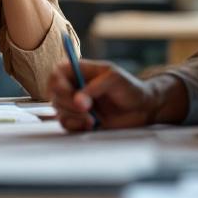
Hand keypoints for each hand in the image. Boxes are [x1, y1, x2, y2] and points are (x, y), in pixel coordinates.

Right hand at [48, 61, 188, 131]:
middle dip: (68, 104)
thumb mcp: (114, 79)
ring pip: (58, 110)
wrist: (143, 109)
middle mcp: (74, 87)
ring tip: (92, 119)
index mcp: (79, 71)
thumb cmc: (130, 88)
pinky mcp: (79, 120)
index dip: (57, 83)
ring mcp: (75, 104)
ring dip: (73, 116)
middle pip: (54, 94)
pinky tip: (90, 125)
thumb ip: (95, 87)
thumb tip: (78, 101)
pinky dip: (75, 126)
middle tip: (86, 109)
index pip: (56, 74)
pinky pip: (66, 123)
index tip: (69, 93)